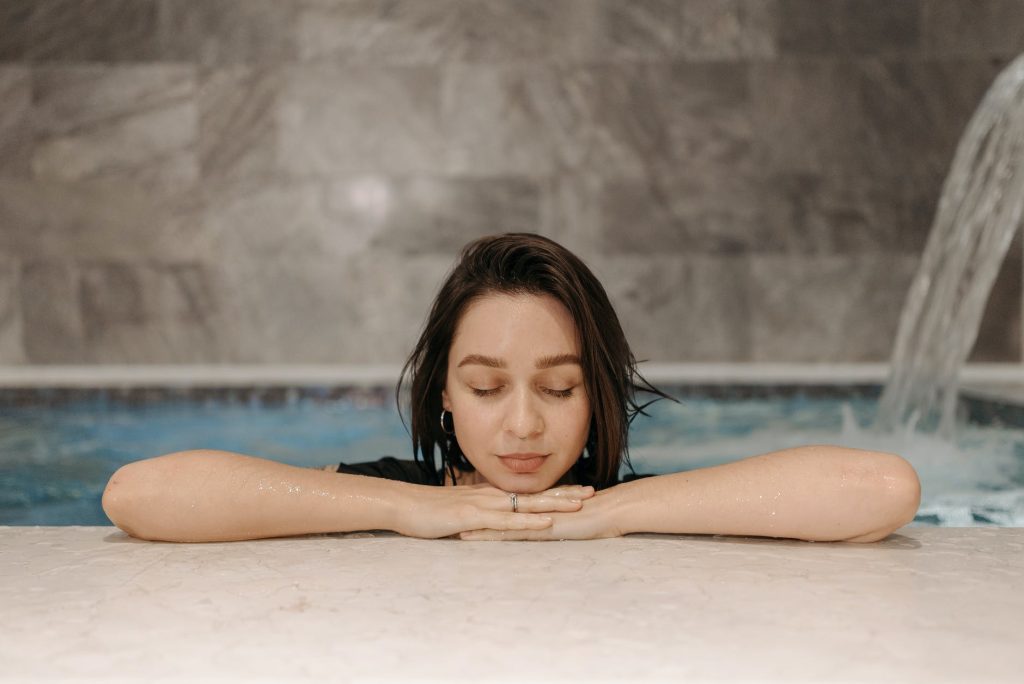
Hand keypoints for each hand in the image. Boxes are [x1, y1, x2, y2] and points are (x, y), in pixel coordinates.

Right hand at [393, 482, 595, 539]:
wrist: (403, 505)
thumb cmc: (428, 512)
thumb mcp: (459, 515)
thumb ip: (478, 518)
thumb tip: (492, 526)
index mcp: (490, 496)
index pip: (528, 493)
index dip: (553, 492)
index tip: (578, 491)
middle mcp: (491, 496)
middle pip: (535, 494)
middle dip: (565, 494)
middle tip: (593, 493)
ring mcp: (484, 505)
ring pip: (526, 503)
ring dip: (554, 503)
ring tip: (580, 504)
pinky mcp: (474, 517)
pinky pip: (507, 519)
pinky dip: (529, 520)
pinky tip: (546, 521)